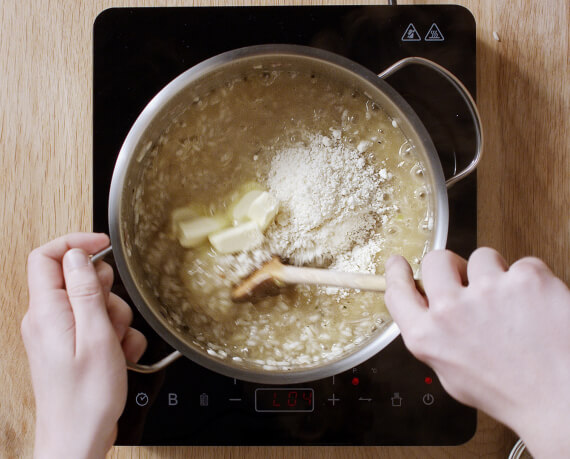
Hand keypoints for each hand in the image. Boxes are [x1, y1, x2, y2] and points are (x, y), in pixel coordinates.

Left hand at [21, 233, 146, 458]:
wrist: (78, 439)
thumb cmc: (85, 398)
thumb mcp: (96, 337)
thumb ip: (87, 291)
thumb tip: (78, 256)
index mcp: (46, 312)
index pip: (47, 257)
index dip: (76, 243)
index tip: (103, 244)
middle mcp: (47, 319)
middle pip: (77, 280)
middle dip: (106, 292)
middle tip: (115, 315)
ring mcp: (58, 334)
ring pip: (92, 303)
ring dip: (115, 318)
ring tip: (118, 344)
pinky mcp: (70, 346)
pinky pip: (95, 325)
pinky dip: (113, 336)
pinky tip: (119, 355)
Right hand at [385, 248, 569, 457]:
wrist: (561, 400)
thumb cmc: (511, 392)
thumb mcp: (452, 375)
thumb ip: (433, 337)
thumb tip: (427, 307)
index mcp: (428, 336)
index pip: (397, 290)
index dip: (397, 272)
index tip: (399, 263)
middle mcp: (451, 310)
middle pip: (437, 259)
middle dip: (452, 267)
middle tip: (470, 283)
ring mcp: (488, 290)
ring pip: (482, 256)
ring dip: (494, 273)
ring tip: (512, 302)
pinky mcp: (526, 279)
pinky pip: (523, 264)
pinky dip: (530, 281)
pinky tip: (536, 306)